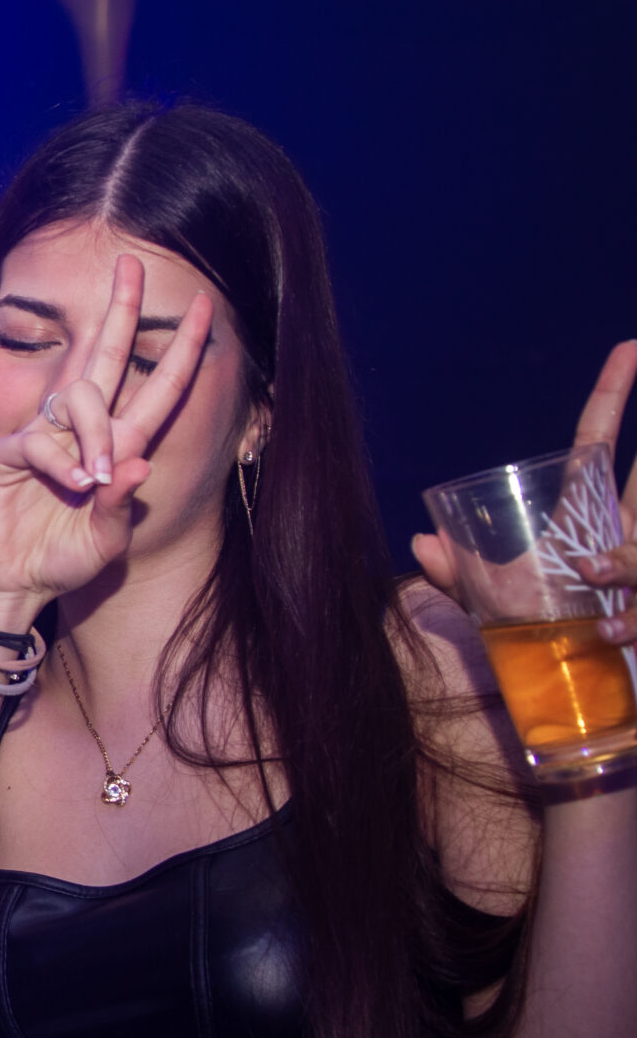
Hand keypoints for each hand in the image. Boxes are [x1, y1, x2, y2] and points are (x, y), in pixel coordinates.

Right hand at [0, 255, 214, 625]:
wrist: (10, 581)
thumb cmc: (61, 559)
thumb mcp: (108, 540)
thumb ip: (124, 505)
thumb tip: (138, 463)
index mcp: (116, 446)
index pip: (154, 387)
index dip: (178, 349)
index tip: (200, 307)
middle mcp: (82, 431)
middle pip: (107, 356)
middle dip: (122, 310)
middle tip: (132, 266)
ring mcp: (45, 436)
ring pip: (81, 397)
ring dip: (97, 432)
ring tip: (98, 479)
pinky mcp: (11, 451)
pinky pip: (42, 440)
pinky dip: (63, 464)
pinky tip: (73, 488)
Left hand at [413, 340, 636, 643]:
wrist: (574, 692)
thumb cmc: (539, 635)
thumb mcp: (490, 605)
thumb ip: (456, 576)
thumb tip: (421, 541)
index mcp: (586, 513)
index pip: (601, 441)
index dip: (616, 394)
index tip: (631, 345)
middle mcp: (624, 530)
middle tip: (623, 468)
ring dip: (628, 559)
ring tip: (594, 571)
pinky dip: (631, 622)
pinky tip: (608, 632)